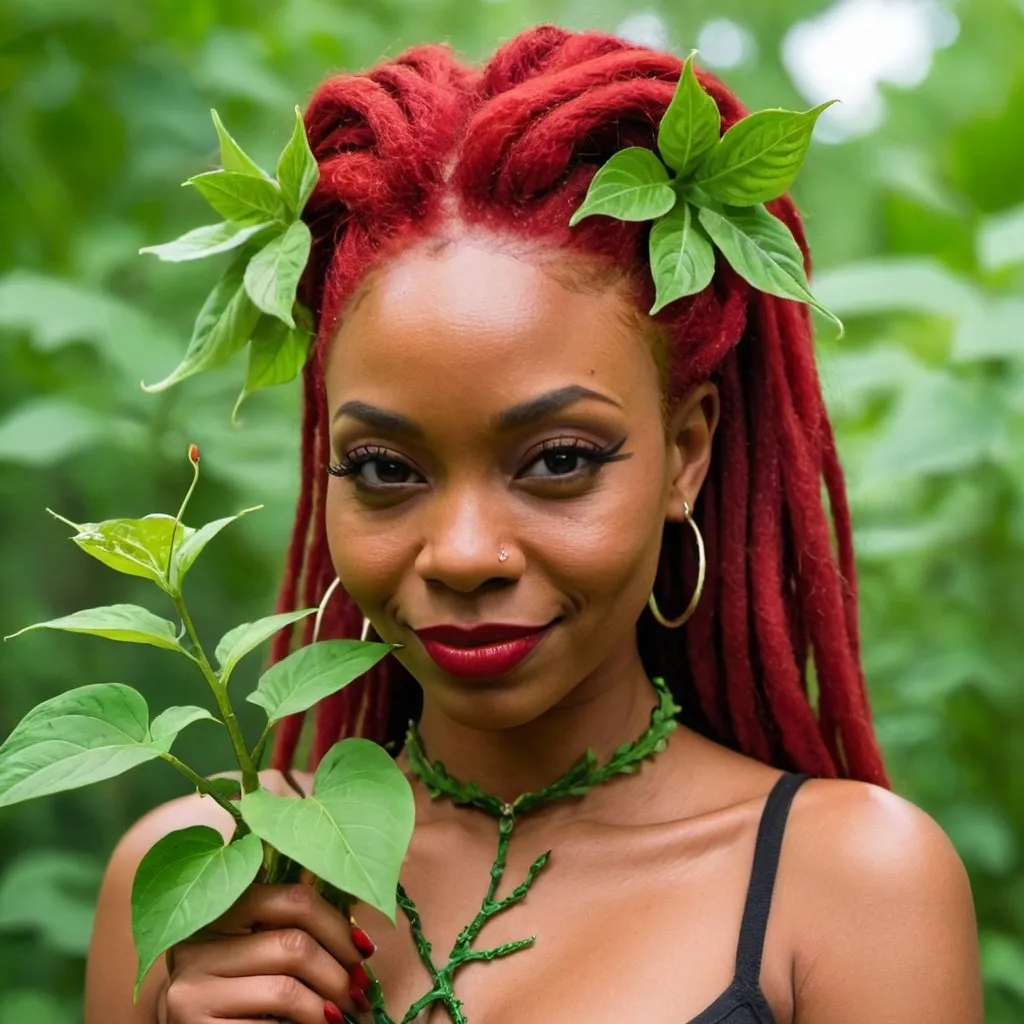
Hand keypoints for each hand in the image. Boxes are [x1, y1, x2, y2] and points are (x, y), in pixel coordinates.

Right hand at [161, 880, 375, 1023]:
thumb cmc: (237, 984)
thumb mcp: (256, 946)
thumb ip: (292, 928)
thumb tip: (359, 938)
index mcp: (224, 907)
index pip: (294, 899)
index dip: (338, 925)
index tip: (364, 950)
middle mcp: (201, 942)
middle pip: (294, 945)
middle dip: (339, 972)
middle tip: (361, 992)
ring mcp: (193, 987)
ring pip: (286, 989)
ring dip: (326, 1008)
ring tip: (341, 1017)